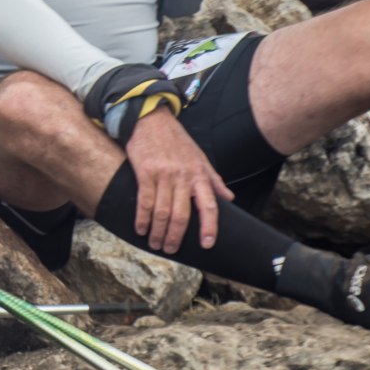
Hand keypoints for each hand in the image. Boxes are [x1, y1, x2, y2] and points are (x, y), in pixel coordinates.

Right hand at [122, 111, 234, 252]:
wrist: (152, 120)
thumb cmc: (177, 141)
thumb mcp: (201, 158)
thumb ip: (214, 180)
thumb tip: (229, 198)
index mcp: (199, 175)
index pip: (209, 205)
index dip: (209, 226)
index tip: (207, 244)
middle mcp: (183, 177)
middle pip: (181, 214)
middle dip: (176, 236)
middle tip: (171, 249)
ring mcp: (163, 175)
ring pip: (162, 211)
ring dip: (158, 232)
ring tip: (155, 243)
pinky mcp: (144, 172)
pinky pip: (144, 201)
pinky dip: (142, 218)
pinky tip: (140, 228)